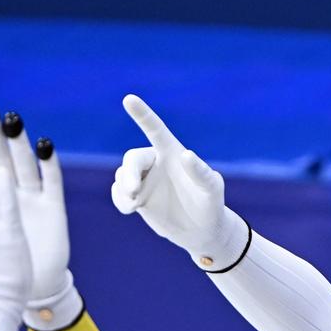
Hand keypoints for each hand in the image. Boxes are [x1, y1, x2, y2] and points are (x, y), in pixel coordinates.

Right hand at [111, 94, 248, 268]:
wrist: (201, 231)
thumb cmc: (211, 204)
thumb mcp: (212, 190)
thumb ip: (201, 172)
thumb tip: (186, 155)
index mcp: (172, 153)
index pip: (155, 129)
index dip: (143, 114)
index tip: (129, 99)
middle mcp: (156, 163)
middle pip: (133, 158)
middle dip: (130, 173)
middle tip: (134, 191)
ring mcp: (144, 180)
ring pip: (122, 175)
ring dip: (124, 188)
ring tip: (134, 203)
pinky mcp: (136, 197)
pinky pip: (118, 193)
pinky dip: (121, 200)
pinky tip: (131, 208)